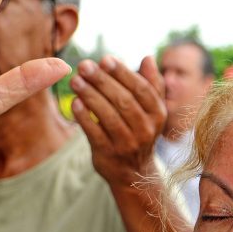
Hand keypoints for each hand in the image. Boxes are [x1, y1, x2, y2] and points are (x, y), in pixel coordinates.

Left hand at [70, 55, 165, 185]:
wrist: (133, 172)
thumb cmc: (139, 131)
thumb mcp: (151, 110)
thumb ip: (151, 84)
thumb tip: (148, 58)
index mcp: (157, 114)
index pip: (141, 89)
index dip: (123, 73)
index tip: (105, 59)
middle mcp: (146, 130)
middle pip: (124, 101)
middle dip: (102, 81)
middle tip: (84, 65)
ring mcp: (128, 144)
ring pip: (109, 116)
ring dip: (90, 96)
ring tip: (75, 80)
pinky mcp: (109, 155)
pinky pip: (95, 133)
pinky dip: (84, 118)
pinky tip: (75, 103)